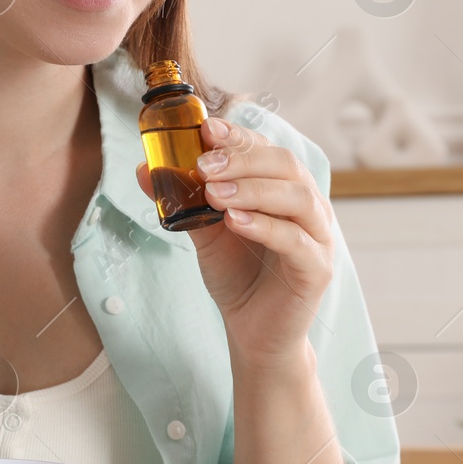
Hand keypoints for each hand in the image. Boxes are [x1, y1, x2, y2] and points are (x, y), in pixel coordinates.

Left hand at [135, 115, 333, 370]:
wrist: (254, 335)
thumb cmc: (237, 278)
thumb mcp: (204, 233)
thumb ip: (183, 200)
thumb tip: (144, 168)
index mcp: (284, 190)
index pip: (266, 150)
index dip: (238, 136)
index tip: (206, 128)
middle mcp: (308, 207)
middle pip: (285, 165)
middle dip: (243, 159)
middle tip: (204, 164)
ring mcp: (318, 237)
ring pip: (297, 197)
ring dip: (253, 188)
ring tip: (214, 192)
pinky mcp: (317, 269)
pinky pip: (296, 240)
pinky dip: (264, 226)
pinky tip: (234, 221)